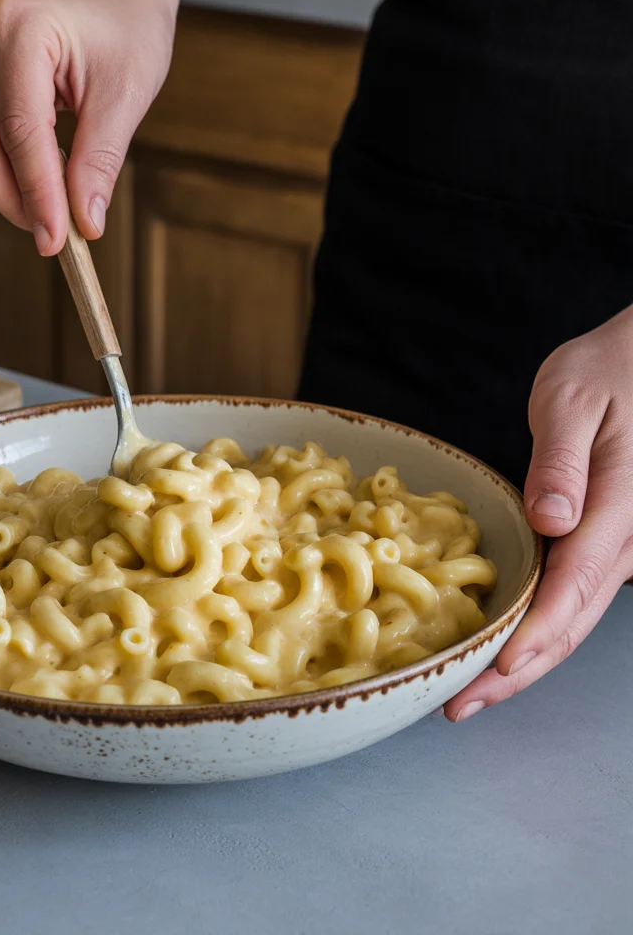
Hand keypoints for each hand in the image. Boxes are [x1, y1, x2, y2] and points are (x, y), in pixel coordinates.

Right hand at [0, 0, 176, 252]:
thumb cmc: (128, 32)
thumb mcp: (127, 96)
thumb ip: (100, 162)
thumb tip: (84, 224)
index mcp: (20, 26)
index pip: (20, 130)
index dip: (37, 193)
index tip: (58, 241)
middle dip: (17, 201)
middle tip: (59, 238)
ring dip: (7, 193)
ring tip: (58, 202)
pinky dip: (2, 176)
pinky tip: (41, 177)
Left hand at [445, 306, 632, 721]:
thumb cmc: (606, 371)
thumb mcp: (573, 399)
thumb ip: (562, 460)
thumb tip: (552, 518)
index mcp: (618, 506)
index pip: (576, 584)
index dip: (535, 634)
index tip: (497, 670)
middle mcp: (623, 537)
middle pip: (573, 620)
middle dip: (517, 671)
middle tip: (460, 705)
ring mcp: (617, 544)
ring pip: (573, 618)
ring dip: (524, 661)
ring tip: (470, 692)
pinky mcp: (601, 540)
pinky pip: (570, 596)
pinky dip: (534, 630)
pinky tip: (500, 645)